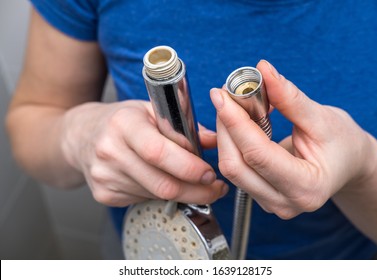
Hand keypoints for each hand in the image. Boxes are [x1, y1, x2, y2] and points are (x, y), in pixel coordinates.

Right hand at [61, 100, 226, 206]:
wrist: (81, 135)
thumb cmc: (120, 120)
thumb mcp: (150, 109)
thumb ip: (184, 124)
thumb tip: (215, 141)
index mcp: (123, 124)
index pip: (159, 153)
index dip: (189, 168)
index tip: (210, 173)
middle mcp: (110, 151)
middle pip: (162, 184)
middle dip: (197, 191)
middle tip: (214, 188)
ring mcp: (104, 176)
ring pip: (157, 196)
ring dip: (183, 194)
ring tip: (195, 184)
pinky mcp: (104, 194)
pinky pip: (145, 200)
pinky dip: (162, 195)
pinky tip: (165, 182)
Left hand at [210, 60, 372, 218]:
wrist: (348, 163)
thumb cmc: (342, 143)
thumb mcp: (322, 118)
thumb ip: (290, 98)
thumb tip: (263, 71)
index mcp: (306, 187)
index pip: (257, 154)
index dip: (235, 122)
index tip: (222, 94)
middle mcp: (285, 202)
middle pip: (235, 165)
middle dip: (226, 127)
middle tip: (224, 95)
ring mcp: (271, 203)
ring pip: (231, 168)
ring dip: (226, 134)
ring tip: (233, 106)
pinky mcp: (261, 196)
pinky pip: (236, 169)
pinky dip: (232, 143)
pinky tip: (238, 123)